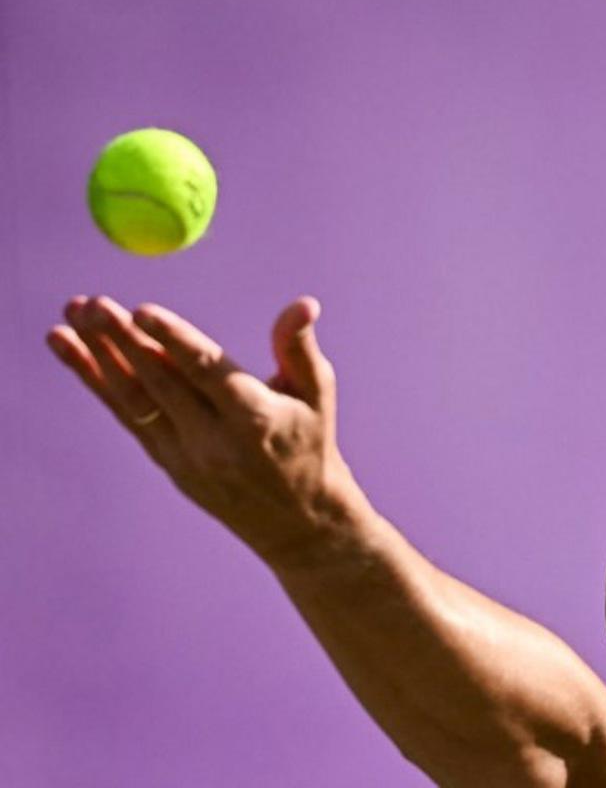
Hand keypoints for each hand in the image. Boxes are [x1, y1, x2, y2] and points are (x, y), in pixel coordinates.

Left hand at [46, 294, 368, 567]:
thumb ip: (299, 348)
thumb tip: (304, 303)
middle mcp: (216, 442)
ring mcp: (187, 457)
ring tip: (71, 315)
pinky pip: (128, 416)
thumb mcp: (317, 395)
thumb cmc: (311, 443)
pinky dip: (97, 381)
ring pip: (135, 400)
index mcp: (257, 420)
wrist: (298, 520)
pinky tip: (71, 348)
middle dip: (122, 340)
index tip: (142, 310)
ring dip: (97, 357)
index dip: (175, 341)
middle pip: (161, 384)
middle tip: (91, 302)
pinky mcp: (169, 464)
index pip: (209, 373)